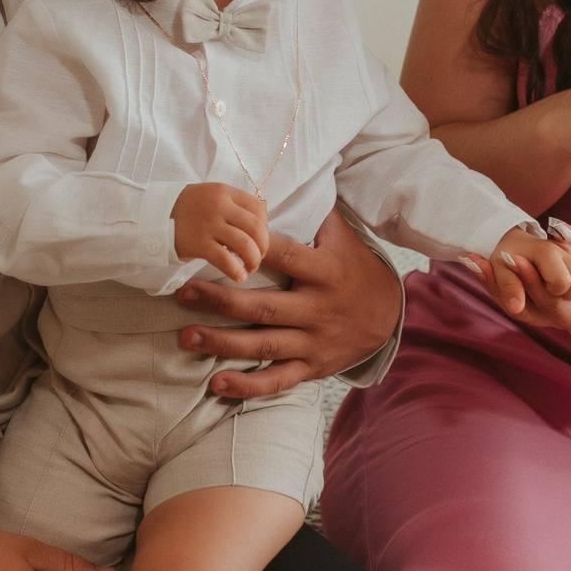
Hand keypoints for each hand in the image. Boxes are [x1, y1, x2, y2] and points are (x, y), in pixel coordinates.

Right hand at [173, 182, 269, 283]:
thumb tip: (258, 227)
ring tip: (250, 268)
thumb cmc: (187, 210)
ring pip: (245, 244)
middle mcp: (219, 206)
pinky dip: (236, 271)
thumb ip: (232, 206)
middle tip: (259, 257)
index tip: (260, 238)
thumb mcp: (210, 197)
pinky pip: (226, 260)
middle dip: (263, 246)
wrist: (154, 215)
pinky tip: (238, 276)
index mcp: (224, 192)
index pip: (258, 208)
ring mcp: (209, 224)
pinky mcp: (199, 243)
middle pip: (256, 227)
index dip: (265, 226)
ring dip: (253, 260)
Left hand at [176, 207, 402, 398]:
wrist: (388, 316)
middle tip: (182, 293)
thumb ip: (314, 214)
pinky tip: (217, 384)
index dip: (254, 250)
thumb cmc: (354, 270)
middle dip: (220, 300)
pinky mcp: (312, 368)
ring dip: (223, 343)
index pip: (285, 257)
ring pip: (264, 346)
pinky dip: (248, 386)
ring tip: (186, 336)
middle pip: (264, 307)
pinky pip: (278, 380)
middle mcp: (318, 309)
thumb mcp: (343, 239)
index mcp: (324, 272)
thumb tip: (284, 184)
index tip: (220, 242)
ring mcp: (314, 342)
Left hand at [465, 219, 570, 340]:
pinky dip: (514, 277)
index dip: (531, 281)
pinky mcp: (560, 298)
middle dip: (502, 285)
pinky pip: (532, 290)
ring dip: (500, 282)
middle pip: (528, 307)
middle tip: (476, 259)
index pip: (552, 304)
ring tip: (474, 260)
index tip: (511, 257)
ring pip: (525, 302)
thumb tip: (558, 230)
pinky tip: (492, 259)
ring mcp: (563, 313)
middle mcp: (569, 323)